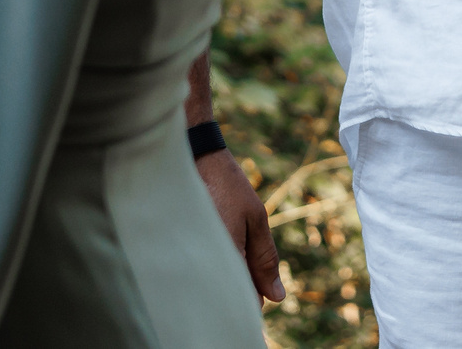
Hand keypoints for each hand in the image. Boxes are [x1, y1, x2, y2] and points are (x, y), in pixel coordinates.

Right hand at [197, 148, 285, 304]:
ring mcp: (193, 255)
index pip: (245, 301)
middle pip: (228, 295)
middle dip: (242, 289)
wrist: (194, 159)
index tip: (260, 294)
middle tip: (243, 256)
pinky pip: (203, 269)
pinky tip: (216, 243)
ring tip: (229, 242)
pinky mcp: (184, 248)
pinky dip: (214, 263)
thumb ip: (265, 258)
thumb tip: (277, 297)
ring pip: (215, 283)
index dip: (255, 301)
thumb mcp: (255, 217)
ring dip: (227, 275)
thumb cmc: (227, 186)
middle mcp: (207, 261)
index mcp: (229, 257)